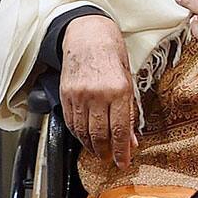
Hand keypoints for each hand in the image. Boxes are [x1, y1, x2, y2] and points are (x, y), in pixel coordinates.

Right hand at [60, 14, 137, 168]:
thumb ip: (129, 110)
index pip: (120, 129)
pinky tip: (84, 138)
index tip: (123, 163)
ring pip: (83, 132)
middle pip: (100, 135)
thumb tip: (131, 139)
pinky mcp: (66, 96)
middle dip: (106, 152)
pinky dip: (78, 135)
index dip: (121, 151)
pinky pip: (71, 123)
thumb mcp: (128, 78)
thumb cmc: (112, 53)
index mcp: (119, 89)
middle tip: (109, 159)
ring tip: (98, 151)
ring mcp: (80, 96)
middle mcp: (98, 94)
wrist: (88, 35)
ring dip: (91, 146)